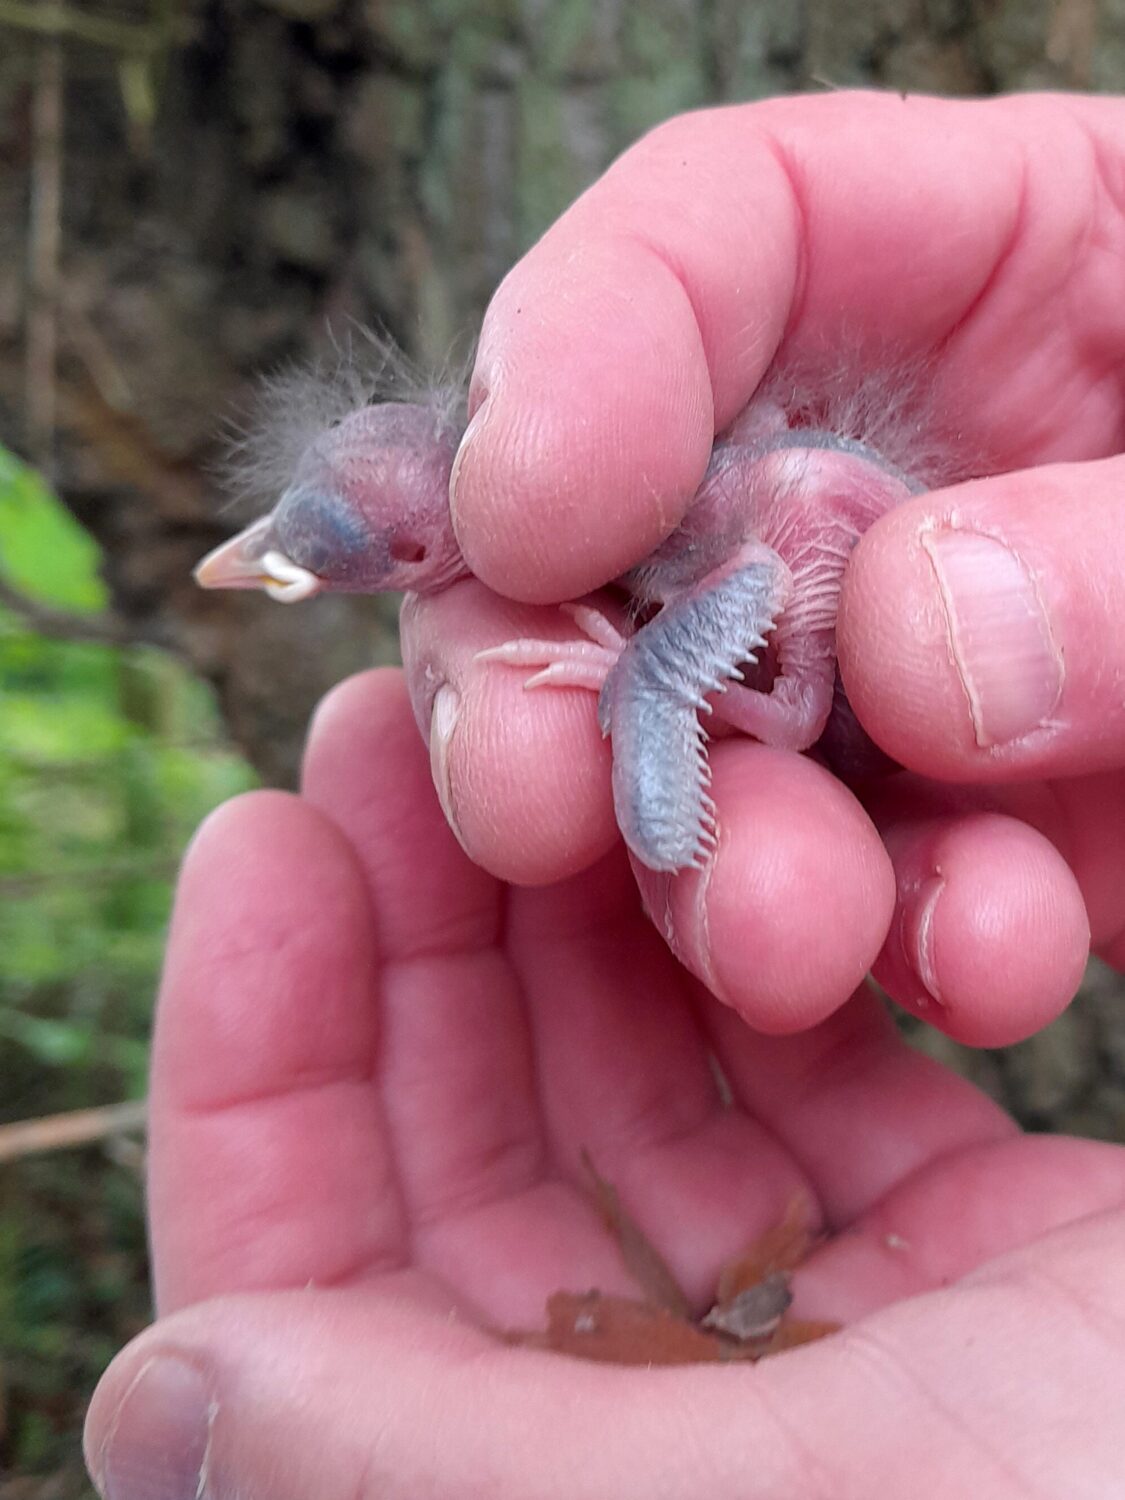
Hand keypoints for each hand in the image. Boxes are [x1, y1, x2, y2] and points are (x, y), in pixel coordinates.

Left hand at [83, 671, 1124, 1498]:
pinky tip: (754, 828)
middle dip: (431, 932)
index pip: (313, 1293)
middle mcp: (676, 1452)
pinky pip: (829, 1084)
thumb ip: (419, 1486)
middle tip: (400, 726)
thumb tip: (157, 1396)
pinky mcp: (986, 1278)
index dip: (268, 1061)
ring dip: (596, 912)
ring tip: (558, 724)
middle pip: (477, 1156)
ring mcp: (835, 1362)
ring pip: (646, 1095)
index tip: (260, 836)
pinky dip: (786, 957)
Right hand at [400, 90, 1124, 1046]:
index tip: (524, 511)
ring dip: (714, 843)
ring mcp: (920, 653)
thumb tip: (910, 646)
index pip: (725, 236)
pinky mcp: (958, 816)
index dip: (585, 346)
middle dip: (572, 661)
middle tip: (546, 788)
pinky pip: (849, 873)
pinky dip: (887, 932)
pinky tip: (977, 958)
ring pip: (710, 730)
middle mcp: (923, 458)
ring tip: (780, 929)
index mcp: (1030, 262)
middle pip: (643, 518)